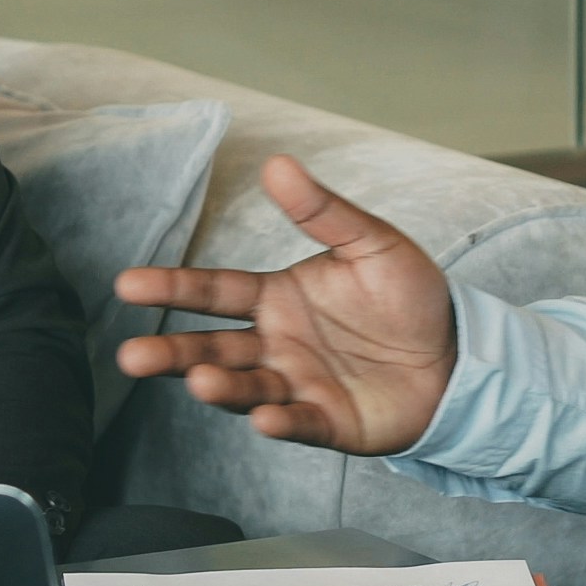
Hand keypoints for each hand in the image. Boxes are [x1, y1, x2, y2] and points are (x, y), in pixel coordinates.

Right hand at [111, 154, 457, 455]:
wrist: (458, 353)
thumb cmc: (409, 298)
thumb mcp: (371, 243)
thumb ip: (323, 211)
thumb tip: (276, 163)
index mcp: (277, 298)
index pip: (215, 292)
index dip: (172, 287)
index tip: (128, 284)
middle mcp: (276, 344)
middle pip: (213, 348)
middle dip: (172, 353)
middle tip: (131, 357)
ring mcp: (298, 385)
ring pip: (246, 387)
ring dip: (221, 388)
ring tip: (199, 381)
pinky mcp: (328, 422)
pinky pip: (299, 422)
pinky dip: (280, 422)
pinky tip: (264, 418)